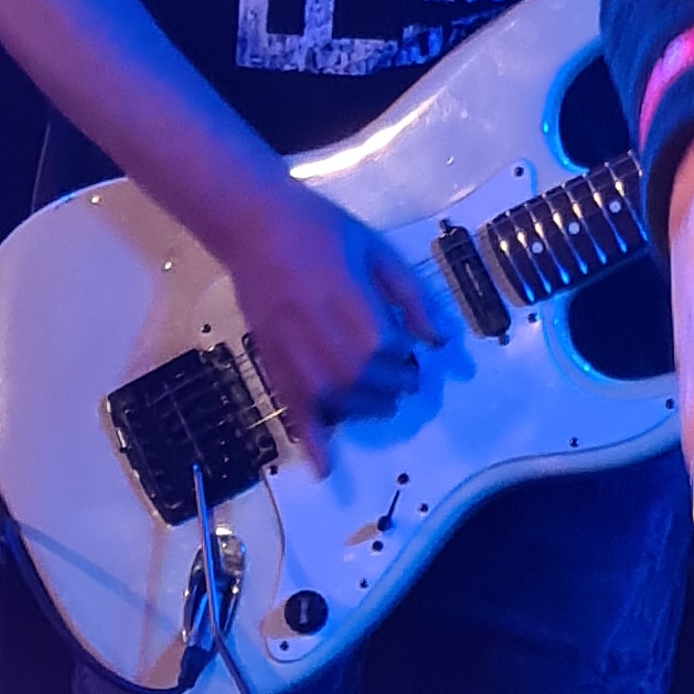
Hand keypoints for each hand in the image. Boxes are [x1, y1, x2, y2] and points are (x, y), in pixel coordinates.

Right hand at [214, 175, 446, 472]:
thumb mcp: (376, 250)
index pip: (388, 351)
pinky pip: (292, 408)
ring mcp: (291, 352)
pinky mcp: (270, 361)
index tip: (411, 352)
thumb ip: (409, 296)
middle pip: (363, 379)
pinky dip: (310, 440)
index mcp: (349, 301)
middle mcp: (319, 334)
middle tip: (404, 379)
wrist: (255, 225)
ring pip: (334, 399)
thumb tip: (439, 339)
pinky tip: (324, 468)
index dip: (405, 357)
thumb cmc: (321, 229)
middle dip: (390, 385)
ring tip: (380, 400)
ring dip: (364, 407)